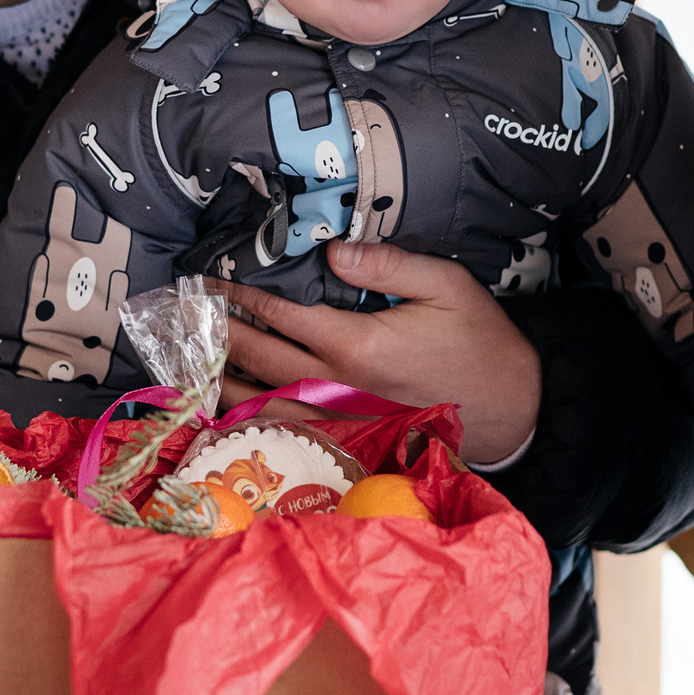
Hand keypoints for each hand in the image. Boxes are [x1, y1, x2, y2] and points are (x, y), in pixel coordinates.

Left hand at [216, 241, 541, 462]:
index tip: (210, 283)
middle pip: (260, 360)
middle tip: (183, 317)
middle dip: (217, 335)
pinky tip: (226, 411)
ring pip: (263, 404)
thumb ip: (389, 264)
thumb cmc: (479, 342)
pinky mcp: (347, 441)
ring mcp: (341, 421)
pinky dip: (250, 421)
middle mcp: (340, 388)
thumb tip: (334, 252)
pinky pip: (286, 433)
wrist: (509, 408)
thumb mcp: (448, 285)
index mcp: (359, 345)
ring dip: (221, 382)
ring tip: (188, 362)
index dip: (240, 297)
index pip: (281, 316)